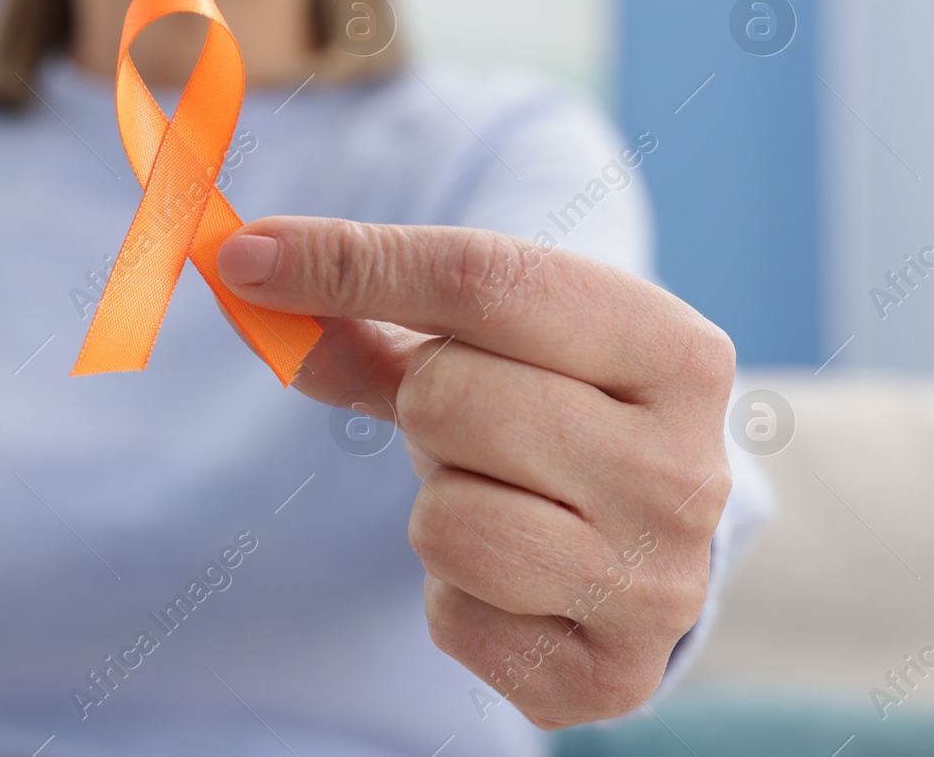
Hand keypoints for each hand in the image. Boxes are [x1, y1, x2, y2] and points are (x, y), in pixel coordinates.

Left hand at [216, 217, 735, 728]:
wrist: (641, 550)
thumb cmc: (551, 414)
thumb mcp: (489, 345)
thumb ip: (374, 308)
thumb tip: (250, 271)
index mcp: (675, 351)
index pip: (479, 280)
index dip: (348, 264)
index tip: (247, 256)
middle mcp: (686, 471)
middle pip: (447, 397)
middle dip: (422, 405)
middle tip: (469, 427)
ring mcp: (655, 584)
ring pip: (444, 519)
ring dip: (437, 507)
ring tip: (496, 499)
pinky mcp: (608, 677)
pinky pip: (451, 615)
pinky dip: (453, 594)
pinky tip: (508, 577)